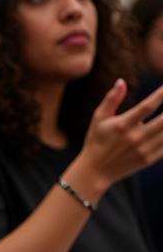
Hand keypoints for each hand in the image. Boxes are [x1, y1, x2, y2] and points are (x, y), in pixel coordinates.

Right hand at [74, 79, 162, 194]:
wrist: (95, 171)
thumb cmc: (96, 140)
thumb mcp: (98, 118)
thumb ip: (111, 99)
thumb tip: (121, 81)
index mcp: (123, 125)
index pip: (147, 106)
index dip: (161, 95)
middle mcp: (135, 137)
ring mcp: (143, 149)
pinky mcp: (149, 159)